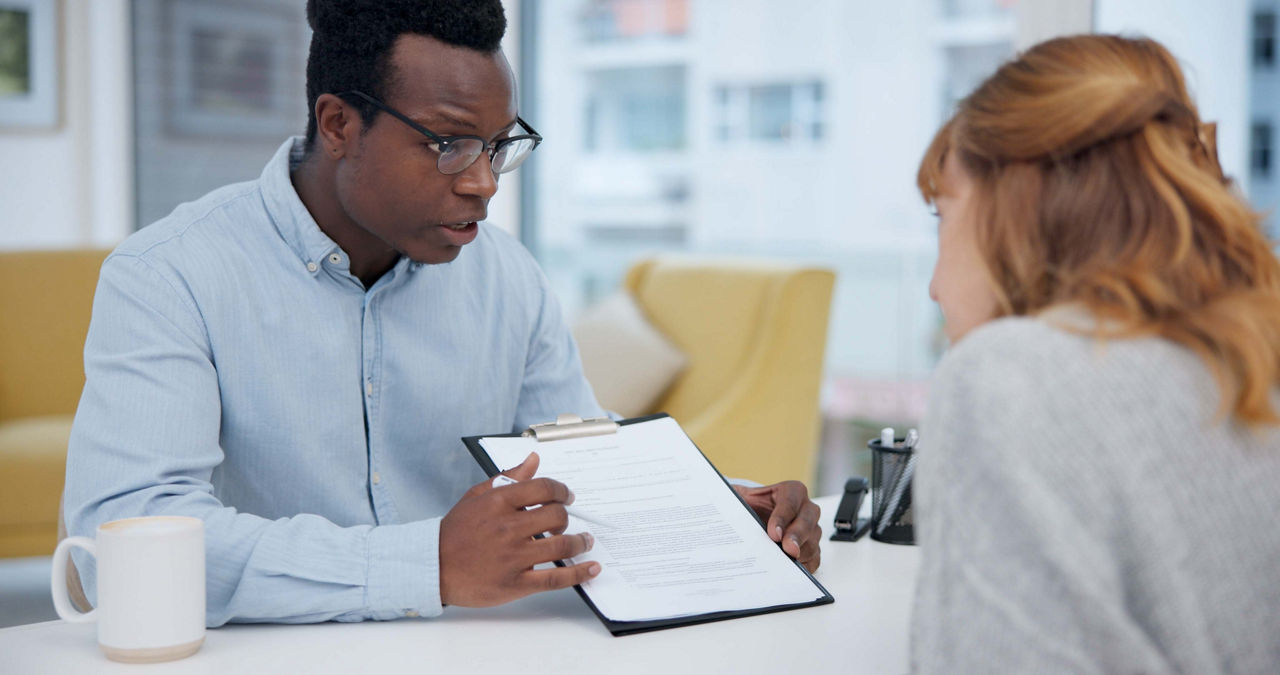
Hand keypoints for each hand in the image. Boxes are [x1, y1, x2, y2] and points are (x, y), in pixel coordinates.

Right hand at [439, 452, 601, 606]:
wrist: (431, 567)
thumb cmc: (455, 531)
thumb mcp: (477, 496)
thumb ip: (508, 477)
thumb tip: (533, 459)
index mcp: (499, 502)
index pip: (544, 488)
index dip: (562, 490)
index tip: (567, 496)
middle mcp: (509, 528)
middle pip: (556, 515)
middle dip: (567, 517)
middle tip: (566, 522)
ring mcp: (513, 557)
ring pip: (561, 545)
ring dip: (580, 542)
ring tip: (584, 541)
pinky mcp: (515, 583)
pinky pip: (555, 578)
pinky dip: (578, 573)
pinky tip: (591, 568)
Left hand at [734, 481, 821, 571]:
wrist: (754, 516)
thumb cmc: (751, 506)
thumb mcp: (741, 498)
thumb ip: (734, 498)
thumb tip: (720, 506)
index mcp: (792, 491)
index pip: (791, 502)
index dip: (782, 518)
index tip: (773, 534)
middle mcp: (806, 508)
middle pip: (807, 521)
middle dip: (797, 536)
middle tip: (787, 549)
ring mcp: (811, 529)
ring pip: (813, 541)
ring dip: (801, 553)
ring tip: (786, 563)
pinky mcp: (812, 546)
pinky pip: (815, 558)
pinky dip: (805, 565)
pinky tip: (792, 570)